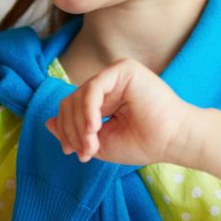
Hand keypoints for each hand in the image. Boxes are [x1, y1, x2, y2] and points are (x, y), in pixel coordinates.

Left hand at [46, 59, 203, 166]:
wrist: (172, 140)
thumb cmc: (142, 143)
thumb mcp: (100, 142)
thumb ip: (75, 132)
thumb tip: (48, 122)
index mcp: (103, 99)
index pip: (71, 107)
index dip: (65, 129)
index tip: (73, 151)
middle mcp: (108, 84)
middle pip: (70, 100)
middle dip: (71, 129)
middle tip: (84, 151)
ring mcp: (116, 75)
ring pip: (78, 95)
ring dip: (79, 124)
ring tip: (91, 144)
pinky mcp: (124, 69)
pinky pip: (93, 87)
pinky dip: (88, 110)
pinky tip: (94, 127)